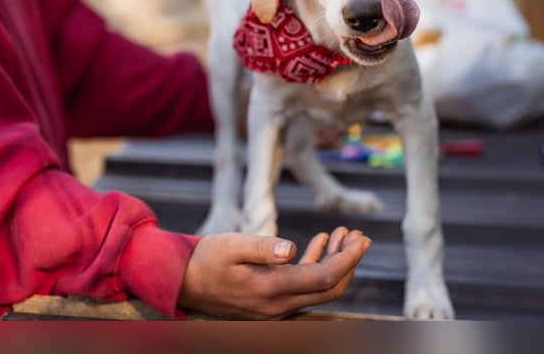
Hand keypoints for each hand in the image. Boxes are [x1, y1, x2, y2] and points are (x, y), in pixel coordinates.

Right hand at [178, 226, 370, 318]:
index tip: (362, 240)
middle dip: (348, 261)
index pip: (324, 279)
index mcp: (271, 289)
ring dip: (334, 262)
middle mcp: (278, 306)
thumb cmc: (206, 259)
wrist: (181, 282)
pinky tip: (318, 244)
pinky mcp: (270, 304)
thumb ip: (263, 248)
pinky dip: (315, 266)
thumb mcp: (231, 245)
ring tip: (341, 234)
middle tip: (358, 235)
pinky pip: (303, 289)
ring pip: (318, 290)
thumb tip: (293, 250)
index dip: (348, 259)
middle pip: (329, 289)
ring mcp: (275, 308)